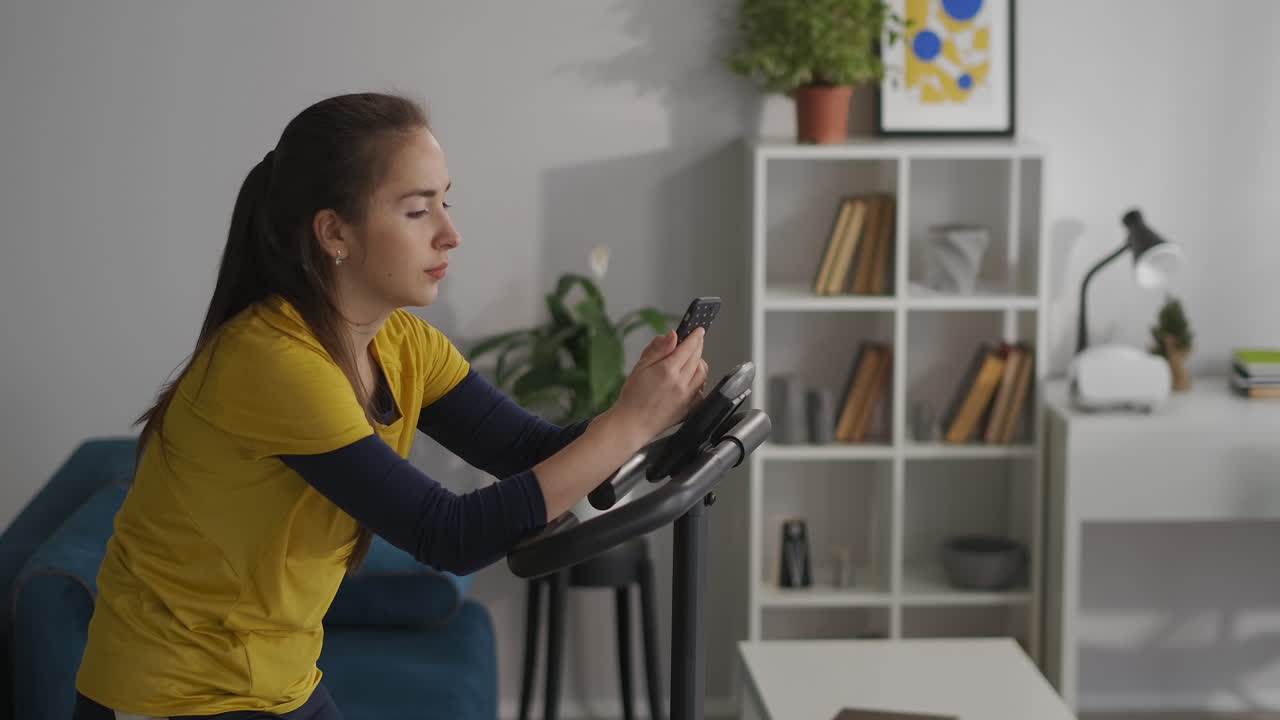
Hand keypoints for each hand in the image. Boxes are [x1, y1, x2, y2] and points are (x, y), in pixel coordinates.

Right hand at [607, 327, 707, 442]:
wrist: (631, 424)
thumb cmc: (632, 397)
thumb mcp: (641, 367)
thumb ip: (658, 349)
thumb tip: (672, 335)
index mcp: (668, 371)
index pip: (688, 347)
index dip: (695, 336)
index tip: (699, 330)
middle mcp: (681, 383)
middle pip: (697, 358)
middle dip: (698, 346)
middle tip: (695, 341)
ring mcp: (687, 397)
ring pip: (702, 373)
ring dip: (700, 362)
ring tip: (692, 359)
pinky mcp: (689, 409)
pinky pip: (702, 391)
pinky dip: (700, 382)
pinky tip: (691, 379)